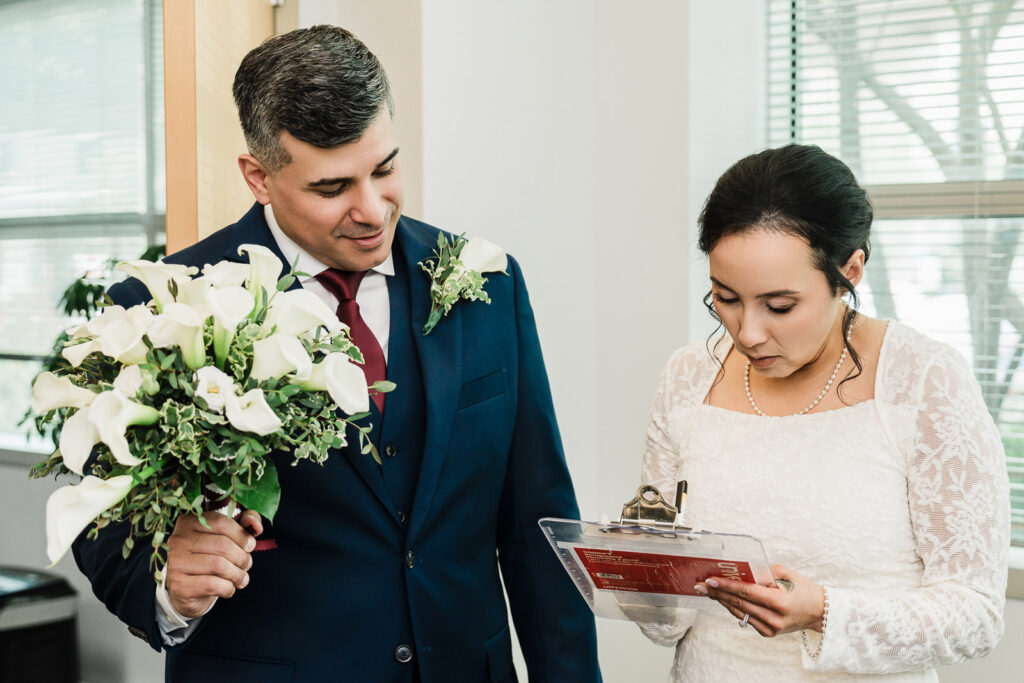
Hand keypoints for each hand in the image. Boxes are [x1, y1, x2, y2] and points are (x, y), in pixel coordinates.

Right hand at [165, 509, 262, 617]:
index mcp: (188, 522)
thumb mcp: (226, 536)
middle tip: (247, 564)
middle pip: (222, 545)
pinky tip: (229, 589)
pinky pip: (213, 585)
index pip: (221, 522)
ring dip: (237, 574)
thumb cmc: (210, 557)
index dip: (241, 534)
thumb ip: (243, 524)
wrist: (187, 591)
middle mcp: (178, 540)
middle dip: (242, 557)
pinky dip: (228, 588)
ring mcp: (176, 563)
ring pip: (219, 565)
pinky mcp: (179, 586)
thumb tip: (256, 524)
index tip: (250, 545)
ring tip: (241, 578)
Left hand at [695, 564, 823, 637]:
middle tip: (701, 585)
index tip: (710, 580)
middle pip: (739, 603)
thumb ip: (762, 572)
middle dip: (718, 593)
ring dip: (722, 600)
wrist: (819, 611)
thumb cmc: (803, 589)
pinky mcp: (768, 633)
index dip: (726, 586)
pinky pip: (745, 618)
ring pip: (739, 612)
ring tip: (707, 590)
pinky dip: (734, 607)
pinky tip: (723, 599)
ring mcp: (771, 628)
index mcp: (780, 602)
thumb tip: (741, 571)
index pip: (747, 592)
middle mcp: (774, 618)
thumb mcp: (785, 574)